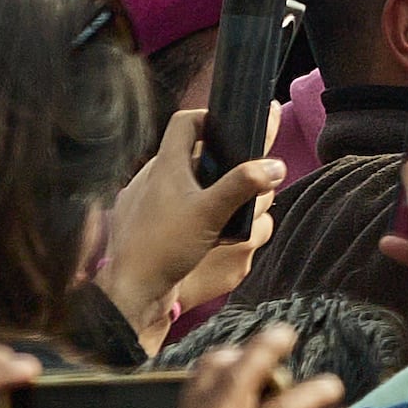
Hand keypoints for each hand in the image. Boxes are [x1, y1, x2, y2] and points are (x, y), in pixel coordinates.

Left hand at [98, 104, 274, 338]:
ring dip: (208, 189)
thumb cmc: (165, 247)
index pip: (187, 121)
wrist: (131, 288)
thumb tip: (275, 165)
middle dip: (221, 164)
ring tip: (225, 210)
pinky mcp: (143, 221)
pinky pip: (172, 204)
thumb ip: (245, 185)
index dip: (212, 119)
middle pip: (191, 153)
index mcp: (166, 164)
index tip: (235, 132)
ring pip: (184, 181)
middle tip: (242, 179)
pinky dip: (192, 209)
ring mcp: (145, 199)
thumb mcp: (212, 212)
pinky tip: (204, 232)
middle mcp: (152, 176)